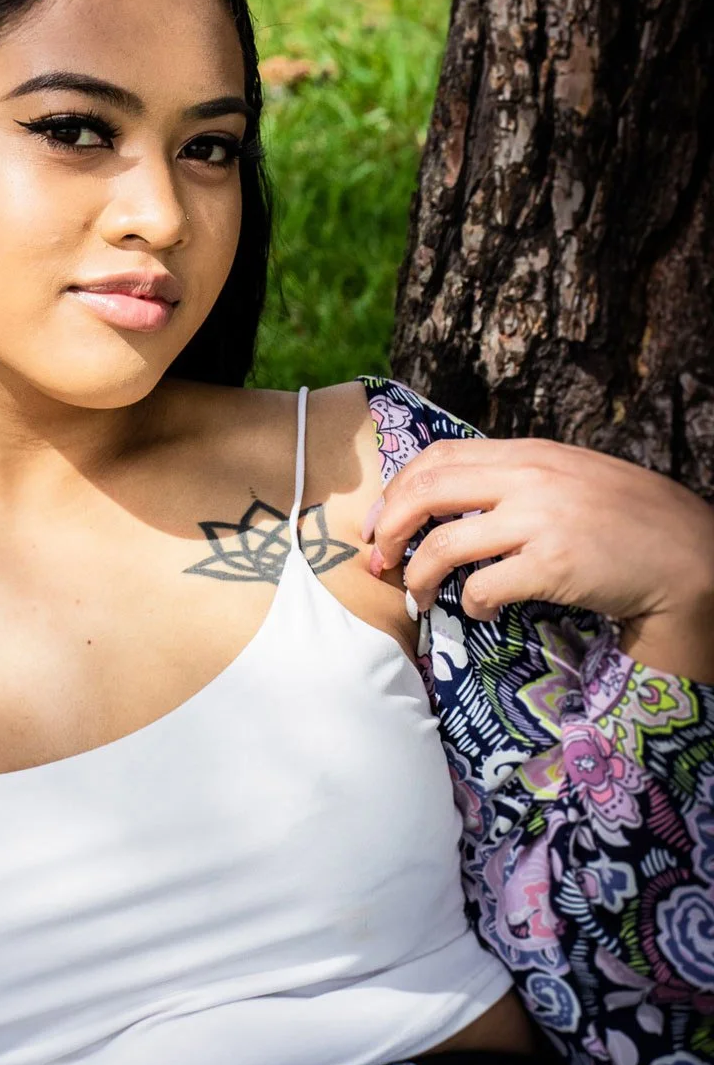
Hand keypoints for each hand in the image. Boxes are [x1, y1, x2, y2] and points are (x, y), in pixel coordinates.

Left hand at [361, 434, 713, 633]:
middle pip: (425, 493)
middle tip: (382, 561)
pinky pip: (484, 587)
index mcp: (528, 453)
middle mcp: (530, 478)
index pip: (436, 457)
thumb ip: (514, 480)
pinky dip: (471, 605)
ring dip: (419, 578)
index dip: (395, 492)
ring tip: (422, 597)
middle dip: (390, 531)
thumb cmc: (625, 521)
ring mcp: (541, 520)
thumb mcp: (568, 479)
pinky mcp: (554, 564)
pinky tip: (483, 612)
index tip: (381, 524)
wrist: (687, 553)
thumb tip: (450, 500)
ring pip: (443, 546)